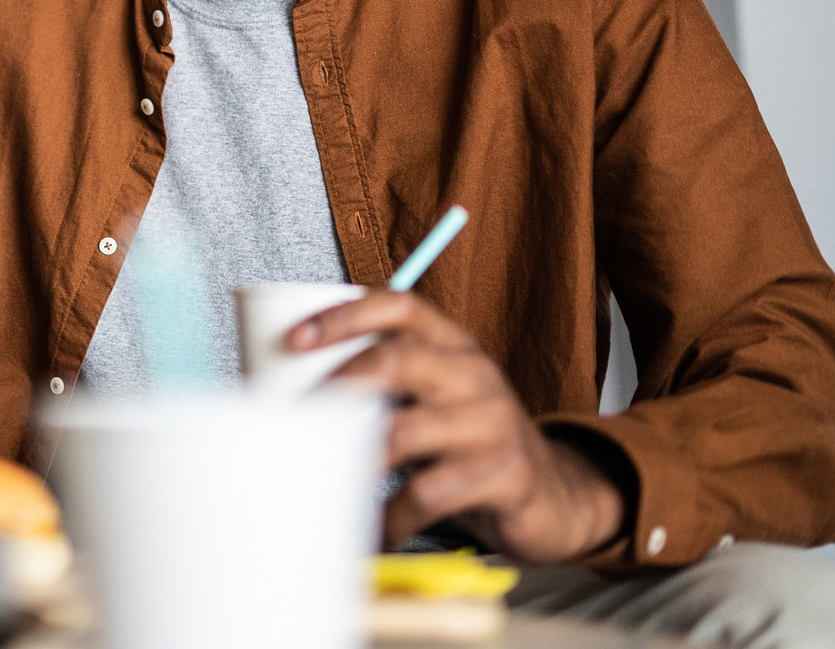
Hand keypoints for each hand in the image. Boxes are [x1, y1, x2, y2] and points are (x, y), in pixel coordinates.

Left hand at [296, 291, 626, 561]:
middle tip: (297, 411)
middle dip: (340, 382)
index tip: (295, 338)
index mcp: (450, 343)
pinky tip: (374, 529)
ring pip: (408, 431)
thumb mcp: (433, 394)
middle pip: (398, 360)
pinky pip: (430, 494)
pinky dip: (391, 516)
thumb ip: (380, 382)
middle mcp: (473, 373)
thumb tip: (283, 386)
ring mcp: (491, 423)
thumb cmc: (466, 438)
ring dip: (356, 456)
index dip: (344, 315)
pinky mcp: (502, 474)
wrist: (552, 493)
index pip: (399, 305)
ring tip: (320, 475)